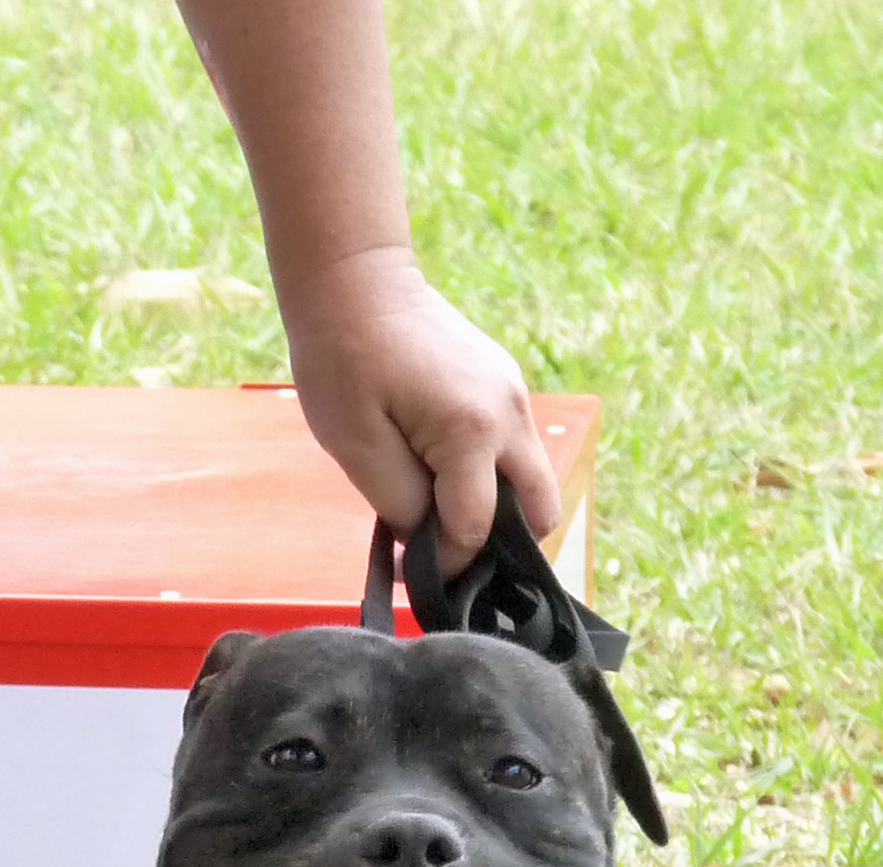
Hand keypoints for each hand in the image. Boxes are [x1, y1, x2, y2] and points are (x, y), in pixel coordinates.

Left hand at [280, 245, 561, 576]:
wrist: (357, 283)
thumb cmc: (343, 359)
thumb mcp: (354, 446)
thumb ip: (399, 504)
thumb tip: (426, 540)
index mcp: (472, 433)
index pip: (477, 529)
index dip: (444, 561)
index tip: (409, 567)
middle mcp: (510, 416)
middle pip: (540, 513)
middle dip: (498, 547)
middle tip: (444, 551)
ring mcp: (515, 398)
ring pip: (535, 484)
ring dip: (498, 511)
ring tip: (440, 514)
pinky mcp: (506, 387)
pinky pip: (516, 452)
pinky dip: (492, 479)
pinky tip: (442, 476)